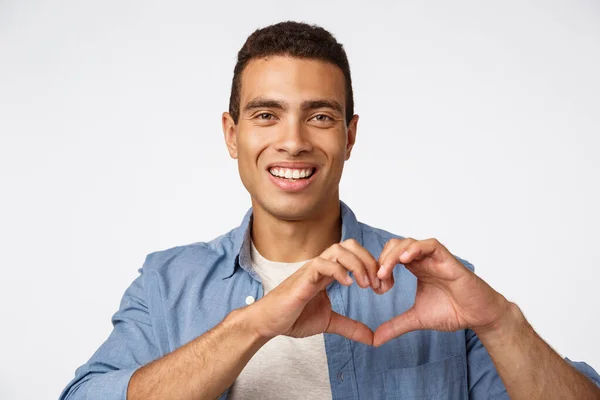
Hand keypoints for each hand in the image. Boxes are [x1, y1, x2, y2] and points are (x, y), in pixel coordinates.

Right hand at [246, 239, 380, 345]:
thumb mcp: (330, 322)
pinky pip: (322, 263)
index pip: (355, 254)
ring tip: (365, 284)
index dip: (372, 266)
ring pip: (338, 249)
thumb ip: (351, 327)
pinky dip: (339, 271)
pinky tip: (348, 285)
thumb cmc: (293, 317)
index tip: (383, 287)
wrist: (269, 323)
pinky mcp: (303, 278)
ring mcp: (312, 270)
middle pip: (349, 245)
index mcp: (329, 272)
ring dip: (357, 264)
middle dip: (369, 260)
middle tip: (377, 283)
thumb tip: (372, 338)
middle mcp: (322, 266)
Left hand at [373, 238, 509, 346]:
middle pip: (396, 246)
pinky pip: (430, 245)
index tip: (375, 286)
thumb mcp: (417, 319)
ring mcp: (435, 259)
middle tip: (378, 279)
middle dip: (383, 259)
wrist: (478, 316)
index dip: (379, 267)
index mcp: (416, 268)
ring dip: (394, 254)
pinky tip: (405, 259)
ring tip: (386, 271)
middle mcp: (424, 260)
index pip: (391, 256)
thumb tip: (375, 339)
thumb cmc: (452, 311)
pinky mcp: (448, 260)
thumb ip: (396, 326)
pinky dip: (416, 248)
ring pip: (409, 242)